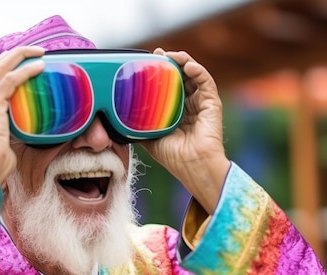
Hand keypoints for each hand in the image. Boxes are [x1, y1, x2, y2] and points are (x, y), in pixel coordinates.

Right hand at [0, 46, 44, 183]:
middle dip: (12, 56)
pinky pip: (11, 80)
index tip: (15, 63)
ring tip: (38, 52)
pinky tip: (39, 66)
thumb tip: (28, 140)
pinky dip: (26, 70)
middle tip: (30, 50)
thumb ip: (12, 138)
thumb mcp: (3, 148)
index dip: (1, 68)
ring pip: (0, 68)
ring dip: (20, 56)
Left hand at [139, 49, 230, 212]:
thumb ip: (135, 125)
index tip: (147, 61)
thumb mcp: (148, 137)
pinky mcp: (212, 104)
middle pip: (180, 76)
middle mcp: (189, 104)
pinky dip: (197, 70)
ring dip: (183, 61)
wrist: (192, 167)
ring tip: (171, 55)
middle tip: (157, 54)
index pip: (168, 85)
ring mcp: (201, 103)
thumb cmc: (172, 157)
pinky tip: (186, 65)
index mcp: (175, 111)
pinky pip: (206, 81)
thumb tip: (114, 117)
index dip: (159, 72)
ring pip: (193, 74)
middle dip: (170, 62)